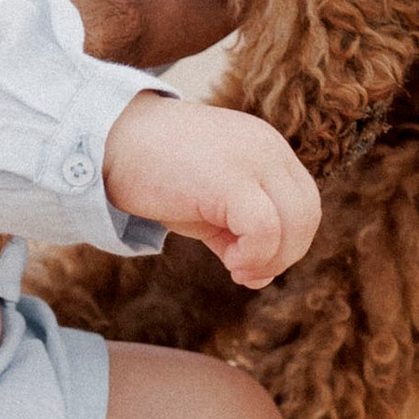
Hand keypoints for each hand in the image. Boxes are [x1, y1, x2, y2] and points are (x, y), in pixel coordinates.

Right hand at [102, 93, 320, 286]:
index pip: (304, 201)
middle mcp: (268, 149)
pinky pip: (266, 230)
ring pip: (294, 223)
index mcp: (267, 149)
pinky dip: (255, 256)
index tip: (250, 261)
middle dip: (284, 254)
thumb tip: (258, 276)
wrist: (110, 142)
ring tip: (236, 267)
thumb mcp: (208, 203)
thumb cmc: (155, 172)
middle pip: (307, 214)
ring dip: (271, 258)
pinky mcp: (232, 179)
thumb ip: (237, 233)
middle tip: (245, 270)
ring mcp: (253, 160)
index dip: (289, 241)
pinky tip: (230, 262)